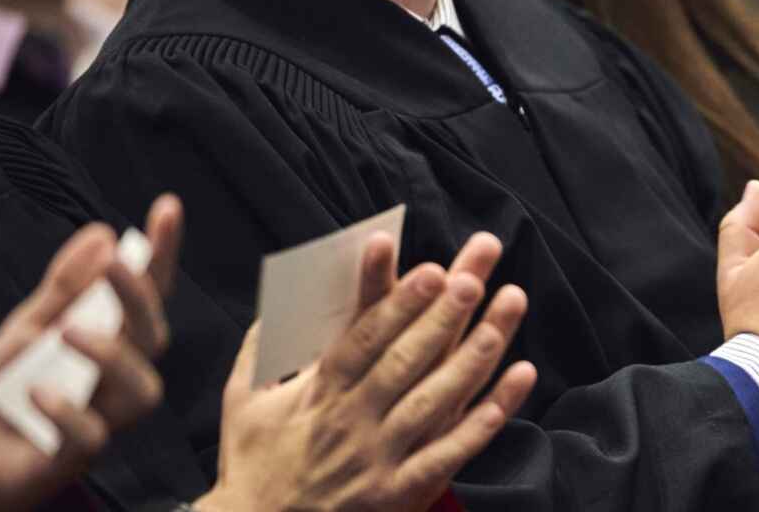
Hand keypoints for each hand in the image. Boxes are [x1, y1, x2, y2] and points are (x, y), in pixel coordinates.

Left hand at [0, 194, 182, 511]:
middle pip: (154, 337)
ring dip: (111, 354)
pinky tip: (37, 392)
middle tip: (115, 265)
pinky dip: (66, 410)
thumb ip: (65, 287)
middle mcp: (116, 379)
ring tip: (67, 334)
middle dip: (140, 297)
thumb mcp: (28, 327)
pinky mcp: (73, 456)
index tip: (166, 208)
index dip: (161, 254)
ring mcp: (101, 418)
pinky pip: (92, 436)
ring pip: (143, 389)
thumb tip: (103, 234)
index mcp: (110, 342)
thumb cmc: (3, 391)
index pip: (146, 295)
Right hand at [195, 233, 537, 511]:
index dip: (397, 303)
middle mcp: (351, 423)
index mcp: (317, 395)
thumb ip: (257, 353)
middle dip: (440, 318)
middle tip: (474, 279)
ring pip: (433, 402)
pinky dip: (485, 419)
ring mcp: (378, 459)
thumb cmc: (253, 466)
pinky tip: (517, 382)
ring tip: (504, 319)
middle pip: (404, 362)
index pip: (362, 340)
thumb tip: (274, 305)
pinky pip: (450, 453)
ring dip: (472, 359)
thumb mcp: (241, 405)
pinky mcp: (399, 493)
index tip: (428, 269)